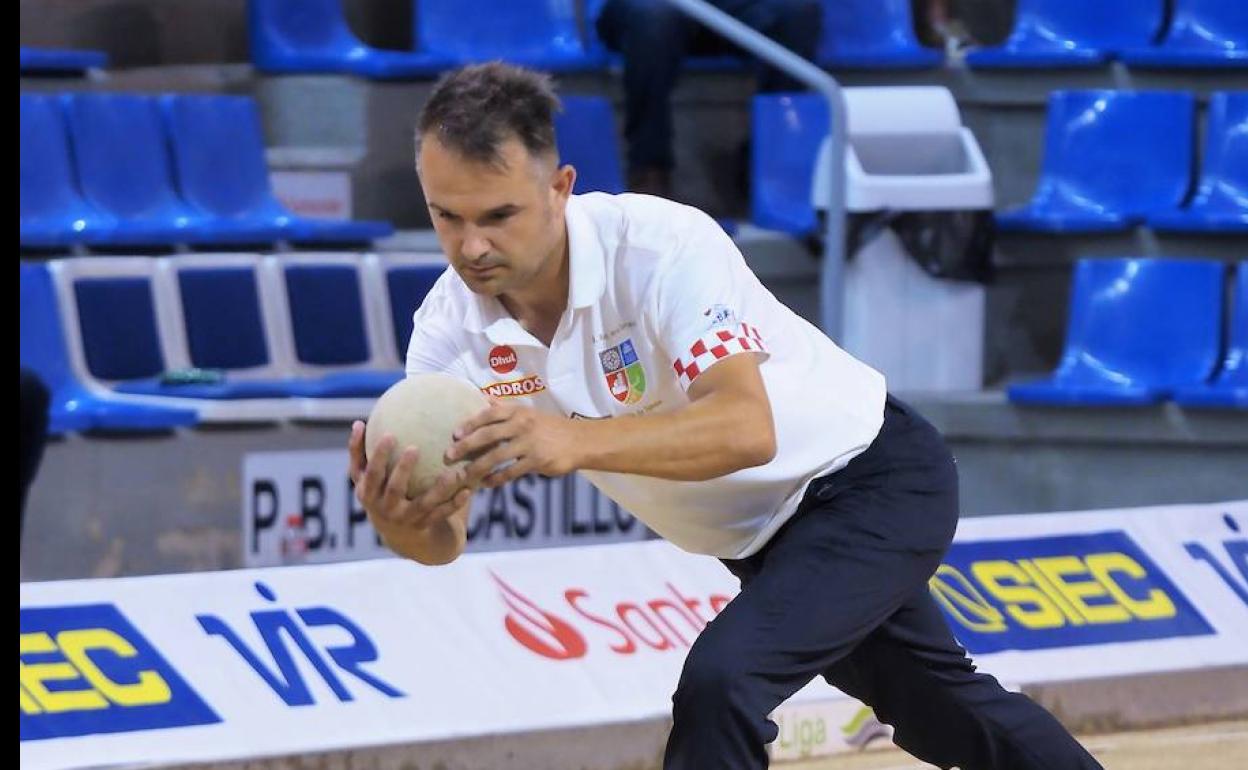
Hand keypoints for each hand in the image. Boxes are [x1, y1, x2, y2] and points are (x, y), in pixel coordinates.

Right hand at [348, 421, 472, 532]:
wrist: (399, 535)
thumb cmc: (380, 493)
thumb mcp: (365, 479)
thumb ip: (359, 453)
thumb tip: (357, 423)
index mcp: (369, 495)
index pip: (372, 474)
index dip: (378, 456)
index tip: (389, 434)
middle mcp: (386, 509)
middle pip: (395, 489)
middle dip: (403, 469)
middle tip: (414, 447)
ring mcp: (406, 519)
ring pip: (424, 504)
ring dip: (440, 489)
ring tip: (454, 473)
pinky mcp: (424, 526)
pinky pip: (441, 514)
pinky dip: (454, 504)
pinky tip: (467, 490)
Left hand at [445, 400, 579, 488]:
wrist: (579, 441)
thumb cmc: (550, 427)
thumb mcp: (529, 412)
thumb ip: (505, 407)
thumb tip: (484, 397)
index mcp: (518, 411)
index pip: (489, 414)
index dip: (470, 423)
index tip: (454, 434)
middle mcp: (522, 425)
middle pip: (487, 435)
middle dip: (466, 446)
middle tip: (449, 455)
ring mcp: (529, 443)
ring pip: (496, 456)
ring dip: (477, 467)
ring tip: (464, 476)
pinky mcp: (536, 461)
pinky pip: (510, 472)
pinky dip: (497, 479)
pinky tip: (487, 484)